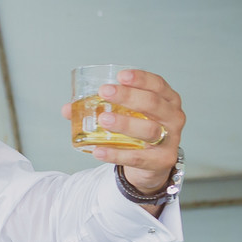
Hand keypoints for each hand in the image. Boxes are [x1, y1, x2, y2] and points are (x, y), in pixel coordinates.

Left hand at [61, 68, 184, 193]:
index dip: (141, 79)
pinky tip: (98, 150)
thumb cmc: (139, 132)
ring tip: (103, 119)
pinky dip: (116, 154)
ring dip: (125, 123)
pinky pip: (138, 157)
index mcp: (167, 100)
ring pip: (149, 130)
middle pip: (154, 104)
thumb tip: (68, 108)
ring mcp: (170, 140)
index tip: (120, 76)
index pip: (158, 84)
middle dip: (129, 96)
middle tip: (105, 92)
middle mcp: (173, 117)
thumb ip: (100, 109)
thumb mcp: (127, 116)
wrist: (152, 164)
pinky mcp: (161, 161)